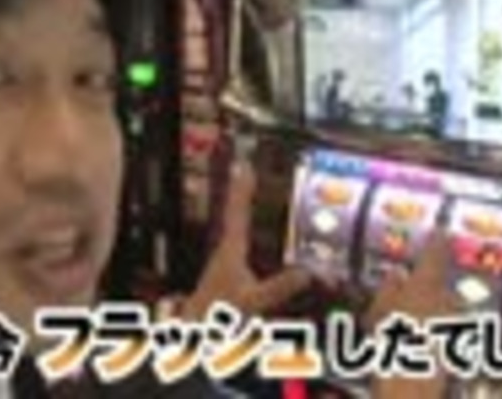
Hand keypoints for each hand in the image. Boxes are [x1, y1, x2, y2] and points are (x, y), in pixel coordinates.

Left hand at [181, 162, 311, 319]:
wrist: (193, 337)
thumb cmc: (215, 316)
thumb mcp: (251, 302)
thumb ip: (278, 287)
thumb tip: (308, 272)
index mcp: (230, 251)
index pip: (238, 213)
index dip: (243, 189)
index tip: (245, 164)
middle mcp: (225, 253)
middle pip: (235, 215)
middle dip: (243, 193)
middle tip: (247, 169)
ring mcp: (225, 265)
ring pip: (235, 230)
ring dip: (242, 211)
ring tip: (248, 190)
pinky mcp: (228, 278)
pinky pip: (241, 247)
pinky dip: (247, 234)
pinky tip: (253, 238)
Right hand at [367, 233, 455, 398]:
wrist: (413, 381)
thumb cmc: (391, 337)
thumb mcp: (379, 308)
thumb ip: (389, 287)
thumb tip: (397, 275)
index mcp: (428, 281)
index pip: (436, 251)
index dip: (437, 239)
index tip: (441, 229)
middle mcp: (449, 298)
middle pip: (443, 286)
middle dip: (431, 288)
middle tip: (411, 295)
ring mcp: (457, 323)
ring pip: (447, 310)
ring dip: (434, 314)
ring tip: (410, 325)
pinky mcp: (460, 347)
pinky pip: (447, 333)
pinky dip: (436, 334)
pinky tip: (417, 344)